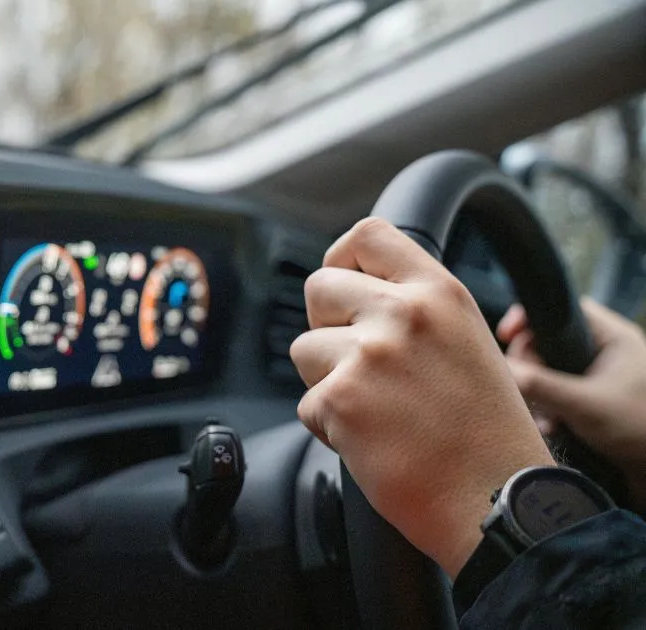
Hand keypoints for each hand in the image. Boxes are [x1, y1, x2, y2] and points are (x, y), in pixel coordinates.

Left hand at [290, 218, 554, 578]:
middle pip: (319, 287)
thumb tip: (360, 294)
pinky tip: (372, 442)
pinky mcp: (340, 399)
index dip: (343, 257)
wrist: (496, 500)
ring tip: (375, 410)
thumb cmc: (486, 434)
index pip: (369, 235)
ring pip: (304, 349)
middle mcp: (402, 314)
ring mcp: (367, 354)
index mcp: (439, 293)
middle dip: (326, 326)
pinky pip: (307, 404)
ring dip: (326, 381)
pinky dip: (329, 428)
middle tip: (358, 365)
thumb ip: (417, 311)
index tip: (342, 283)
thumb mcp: (468, 342)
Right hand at [497, 298, 645, 510]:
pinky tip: (550, 427)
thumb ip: (542, 387)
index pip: (562, 310)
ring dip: (538, 393)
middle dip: (531, 366)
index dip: (530, 318)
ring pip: (547, 369)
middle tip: (525, 387)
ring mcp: (595, 375)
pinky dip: (547, 408)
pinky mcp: (589, 397)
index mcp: (612, 337)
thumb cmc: (638, 430)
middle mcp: (603, 351)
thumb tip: (502, 370)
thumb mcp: (585, 406)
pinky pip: (555, 391)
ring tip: (545, 418)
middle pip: (547, 341)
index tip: (507, 335)